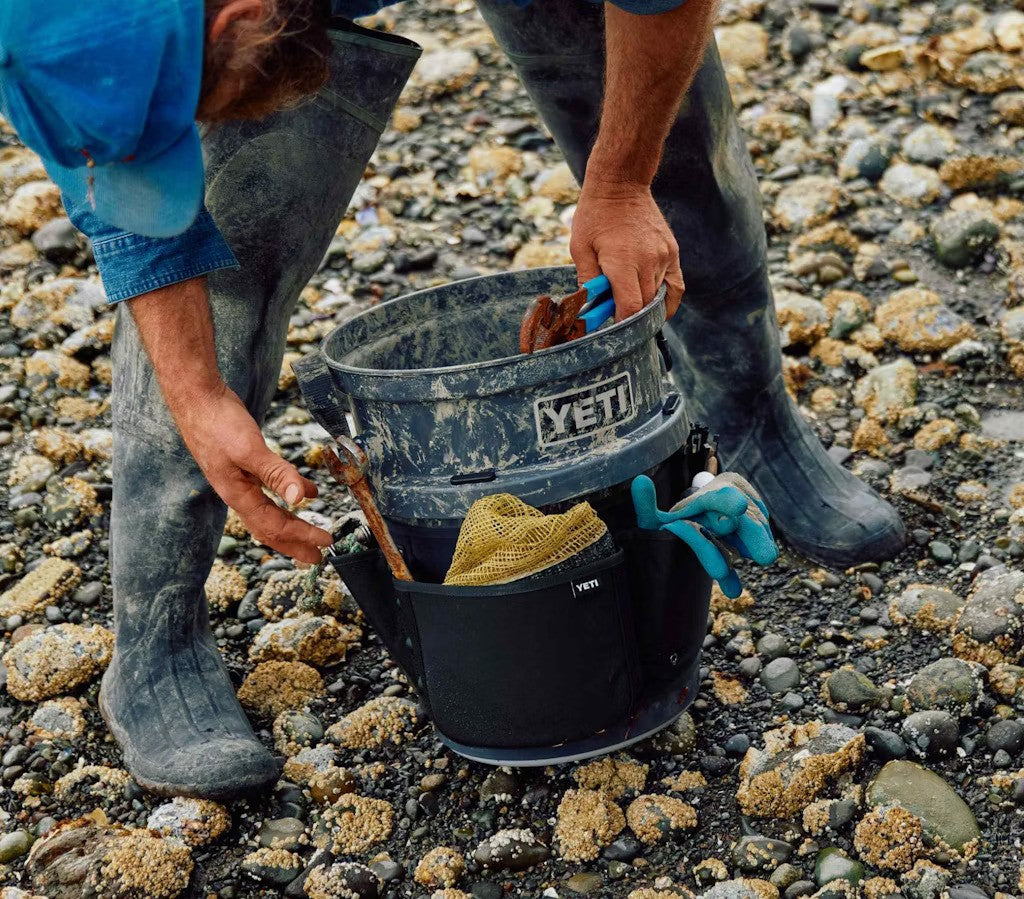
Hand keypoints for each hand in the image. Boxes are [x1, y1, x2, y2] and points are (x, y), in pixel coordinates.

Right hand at [174, 381, 332, 563]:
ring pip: (268, 512)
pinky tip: (307, 492)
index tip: (325, 543)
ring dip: (291, 524)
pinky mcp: (243, 465)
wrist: (195, 398)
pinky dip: (289, 494)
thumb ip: (276, 474)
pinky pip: (268, 491)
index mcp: (238, 495)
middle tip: (317, 557)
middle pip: (269, 528)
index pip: (275, 525)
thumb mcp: (249, 449)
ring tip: (311, 533)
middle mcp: (238, 493)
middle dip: (294, 544)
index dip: (301, 536)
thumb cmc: (218, 422)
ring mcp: (239, 480)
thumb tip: (300, 499)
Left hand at [570, 178, 683, 321]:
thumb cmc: (595, 216)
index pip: (631, 308)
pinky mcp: (673, 251)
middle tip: (617, 316)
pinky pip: (675, 285)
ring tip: (631, 304)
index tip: (613, 329)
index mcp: (623, 262)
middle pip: (645, 305)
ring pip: (659, 296)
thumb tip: (590, 309)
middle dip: (631, 316)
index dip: (623, 324)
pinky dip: (667, 299)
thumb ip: (587, 282)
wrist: (621, 183)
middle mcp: (649, 261)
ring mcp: (665, 256)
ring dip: (646, 304)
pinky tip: (657, 307)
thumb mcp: (580, 248)